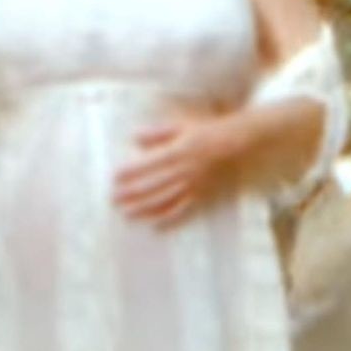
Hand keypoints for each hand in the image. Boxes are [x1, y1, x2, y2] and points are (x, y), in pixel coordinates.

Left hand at [113, 109, 241, 229]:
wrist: (237, 144)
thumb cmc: (207, 132)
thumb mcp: (182, 126)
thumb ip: (158, 133)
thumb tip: (134, 138)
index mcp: (177, 152)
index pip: (148, 165)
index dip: (130, 172)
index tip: (114, 178)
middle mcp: (184, 171)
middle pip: (153, 186)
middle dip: (132, 194)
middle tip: (113, 200)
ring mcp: (193, 186)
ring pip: (165, 200)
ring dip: (144, 208)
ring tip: (127, 214)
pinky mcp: (201, 195)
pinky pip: (183, 210)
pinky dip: (168, 218)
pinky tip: (154, 224)